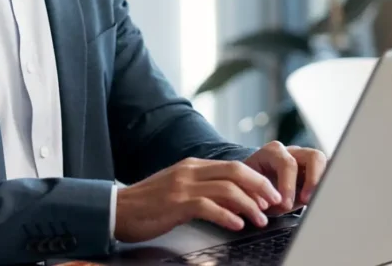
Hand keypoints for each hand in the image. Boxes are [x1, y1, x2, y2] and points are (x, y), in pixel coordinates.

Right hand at [113, 157, 283, 242]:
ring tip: (260, 219)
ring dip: (249, 205)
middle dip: (260, 187)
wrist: (116, 210)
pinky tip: (237, 225)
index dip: (256, 180)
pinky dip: (227, 215)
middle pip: (235, 171)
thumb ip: (203, 190)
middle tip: (275, 203)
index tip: (271, 195)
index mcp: (192, 166)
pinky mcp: (175, 203)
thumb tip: (234, 202)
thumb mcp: (178, 190)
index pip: (233, 166)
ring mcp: (182, 185)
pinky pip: (208, 206)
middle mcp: (189, 171)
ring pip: (227, 188)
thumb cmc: (148, 204)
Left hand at [244, 141, 326, 215]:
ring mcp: (304, 159)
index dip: (288, 185)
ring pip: (324, 164)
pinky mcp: (314, 171)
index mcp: (272, 152)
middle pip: (314, 157)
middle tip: (306, 201)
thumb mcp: (249, 190)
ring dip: (321, 183)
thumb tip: (271, 204)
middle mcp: (291, 152)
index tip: (285, 204)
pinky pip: (326, 174)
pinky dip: (324, 187)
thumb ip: (259, 196)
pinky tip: (319, 201)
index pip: (287, 163)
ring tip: (315, 202)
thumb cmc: (250, 187)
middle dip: (313, 181)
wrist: (251, 185)